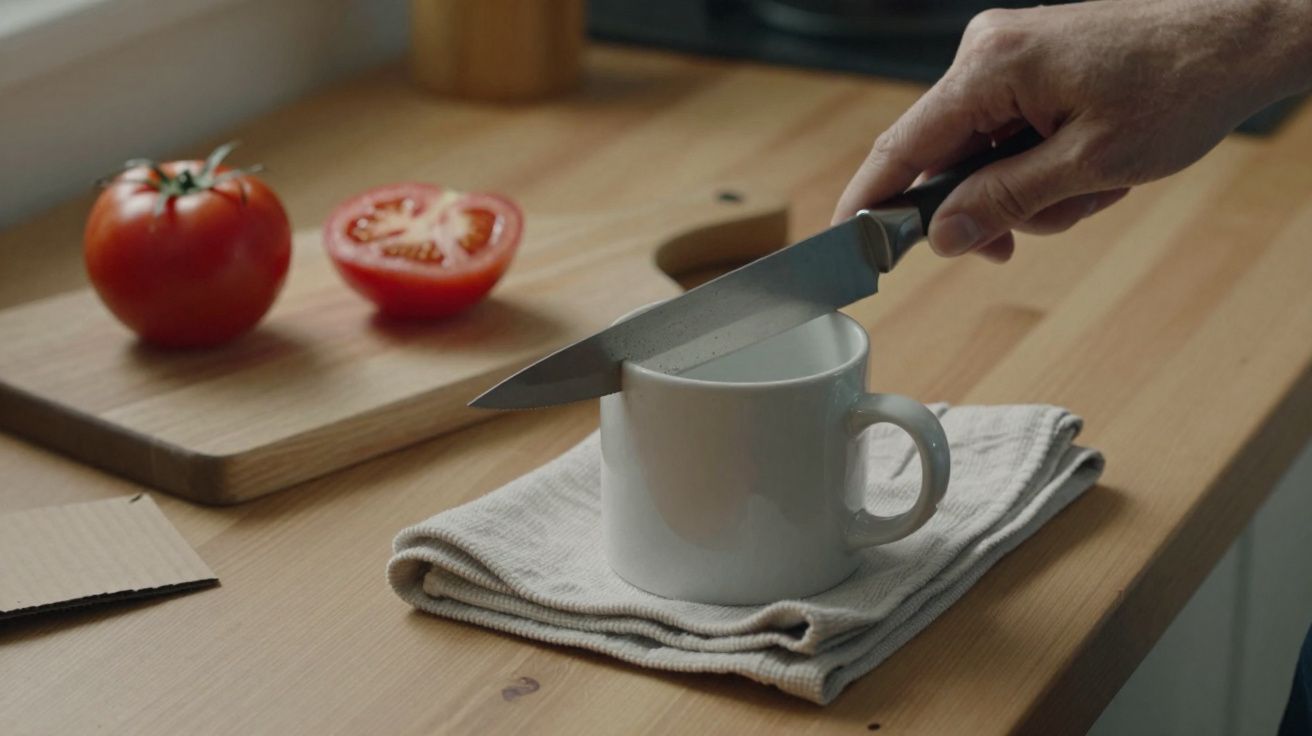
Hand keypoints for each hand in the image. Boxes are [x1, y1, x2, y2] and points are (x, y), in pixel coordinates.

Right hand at [834, 0, 1311, 262]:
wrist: (1241, 38)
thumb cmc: (1180, 86)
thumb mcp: (1088, 166)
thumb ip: (1003, 202)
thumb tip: (942, 236)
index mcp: (989, 67)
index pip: (902, 146)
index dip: (869, 201)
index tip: (846, 244)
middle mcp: (987, 52)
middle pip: (942, 157)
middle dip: (981, 208)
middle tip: (1012, 247)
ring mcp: (1009, 56)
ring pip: (980, 155)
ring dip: (1026, 192)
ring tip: (1089, 190)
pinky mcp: (1032, 66)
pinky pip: (1008, 134)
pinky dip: (1040, 166)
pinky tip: (1089, 170)